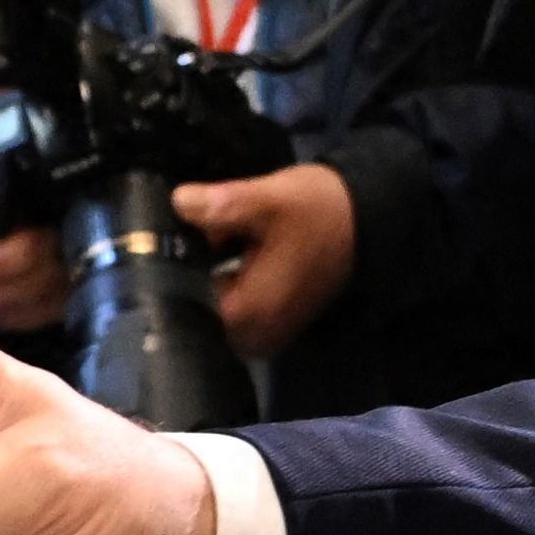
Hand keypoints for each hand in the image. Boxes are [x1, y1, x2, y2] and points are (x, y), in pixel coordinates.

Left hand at [169, 160, 355, 360]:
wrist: (367, 217)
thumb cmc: (319, 211)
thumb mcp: (267, 200)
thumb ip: (220, 206)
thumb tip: (178, 204)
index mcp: (248, 315)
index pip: (182, 304)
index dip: (173, 268)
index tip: (166, 240)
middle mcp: (254, 335)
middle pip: (196, 306)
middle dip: (192, 268)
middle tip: (200, 232)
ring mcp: (265, 331)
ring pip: (213, 303)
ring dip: (208, 269)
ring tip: (220, 235)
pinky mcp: (273, 320)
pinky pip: (232, 303)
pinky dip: (226, 275)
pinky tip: (232, 245)